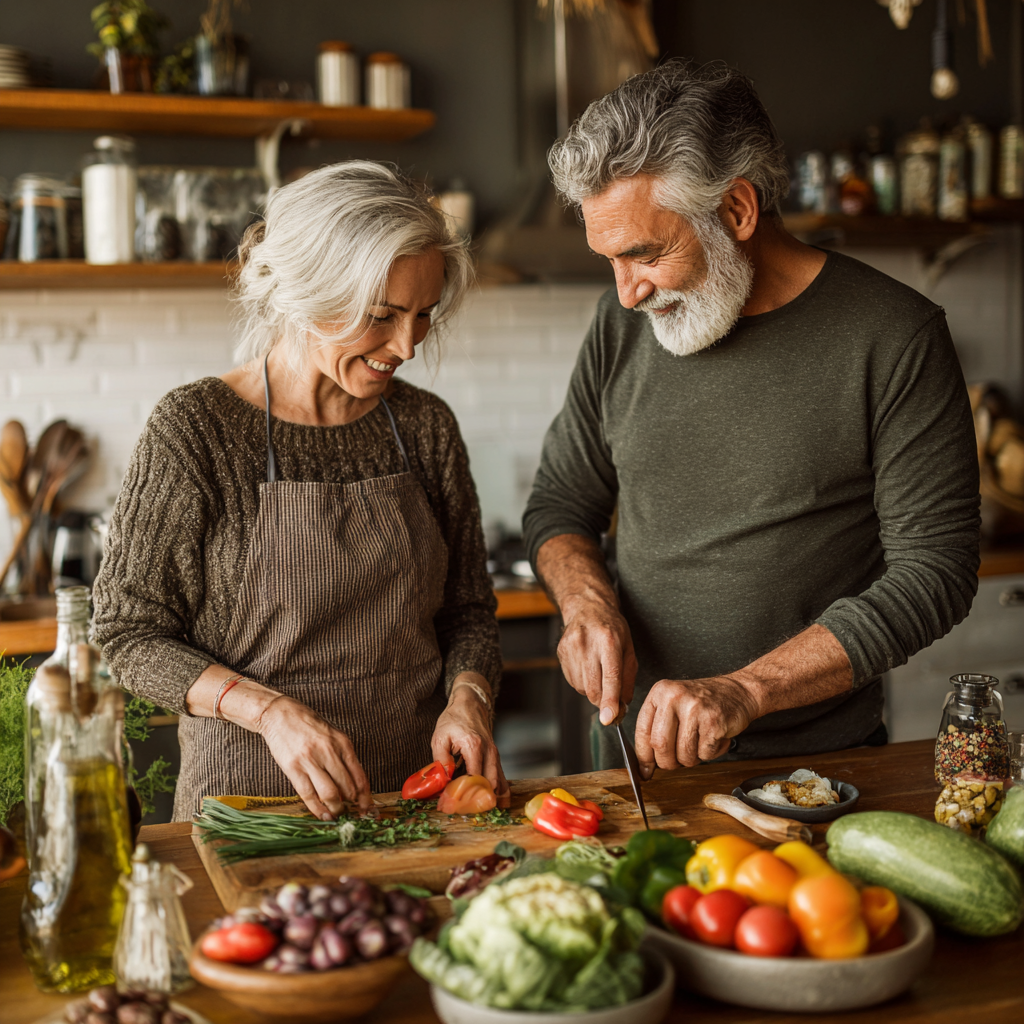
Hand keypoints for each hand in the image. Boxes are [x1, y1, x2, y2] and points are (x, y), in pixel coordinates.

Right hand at [257, 696, 371, 818]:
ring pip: (330, 794)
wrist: (280, 714)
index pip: (360, 776)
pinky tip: (323, 815)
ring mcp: (310, 760)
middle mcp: (329, 751)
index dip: (366, 796)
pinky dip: (318, 809)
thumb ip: (343, 758)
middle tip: (352, 813)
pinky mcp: (293, 768)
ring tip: (337, 814)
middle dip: (352, 805)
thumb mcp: (333, 735)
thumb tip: (353, 787)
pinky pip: (308, 795)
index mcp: (343, 743)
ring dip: (336, 809)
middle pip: (347, 787)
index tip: (368, 808)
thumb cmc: (308, 725)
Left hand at [431, 682, 509, 806]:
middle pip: (491, 784)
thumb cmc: (454, 719)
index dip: (465, 794)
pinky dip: (500, 792)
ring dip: (493, 799)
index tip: (454, 805)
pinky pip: (502, 778)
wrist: (470, 704)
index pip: (474, 777)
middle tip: (468, 814)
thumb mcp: (440, 737)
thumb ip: (441, 760)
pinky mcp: (496, 757)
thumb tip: (443, 780)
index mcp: (474, 746)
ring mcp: (495, 755)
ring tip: (484, 814)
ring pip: (500, 783)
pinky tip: (497, 804)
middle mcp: (489, 752)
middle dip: (480, 801)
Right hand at [557, 599, 637, 726]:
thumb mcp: (629, 648)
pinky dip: (582, 682)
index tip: (609, 718)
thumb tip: (623, 704)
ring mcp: (571, 648)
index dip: (610, 700)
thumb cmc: (611, 628)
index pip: (610, 677)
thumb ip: (628, 677)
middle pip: (593, 687)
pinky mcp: (560, 652)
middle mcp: (587, 643)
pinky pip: (572, 681)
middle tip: (611, 701)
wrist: (587, 607)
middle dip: (603, 701)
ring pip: (582, 688)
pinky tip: (587, 667)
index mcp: (609, 641)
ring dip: (593, 690)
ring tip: (598, 671)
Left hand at [634, 676, 759, 776]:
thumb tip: (644, 767)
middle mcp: (674, 696)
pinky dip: (711, 754)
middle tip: (677, 762)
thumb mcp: (674, 705)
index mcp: (660, 692)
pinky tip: (715, 738)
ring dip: (692, 759)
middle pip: (660, 746)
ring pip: (683, 755)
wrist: (738, 691)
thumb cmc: (703, 704)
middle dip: (668, 763)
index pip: (643, 731)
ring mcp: (694, 709)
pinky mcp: (714, 722)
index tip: (644, 771)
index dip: (643, 755)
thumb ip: (657, 730)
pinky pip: (704, 755)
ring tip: (700, 743)